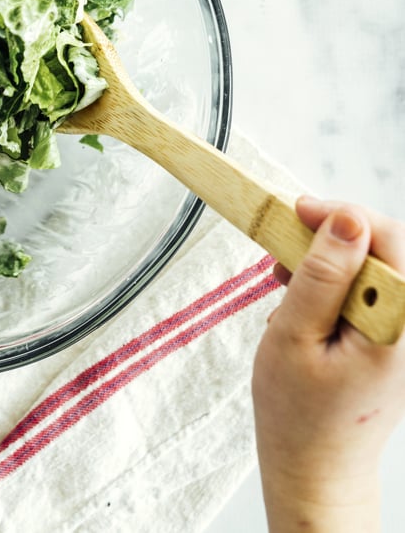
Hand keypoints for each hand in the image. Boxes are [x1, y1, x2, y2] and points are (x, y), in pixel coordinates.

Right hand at [252, 195, 404, 531]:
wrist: (314, 466)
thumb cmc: (299, 413)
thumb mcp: (295, 334)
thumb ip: (322, 275)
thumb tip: (346, 221)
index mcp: (398, 326)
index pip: (388, 240)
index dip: (342, 216)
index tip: (297, 211)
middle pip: (386, 249)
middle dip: (333, 238)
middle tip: (285, 249)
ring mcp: (404, 334)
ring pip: (375, 267)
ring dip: (329, 262)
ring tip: (288, 281)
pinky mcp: (392, 338)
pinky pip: (369, 291)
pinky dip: (333, 285)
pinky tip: (304, 302)